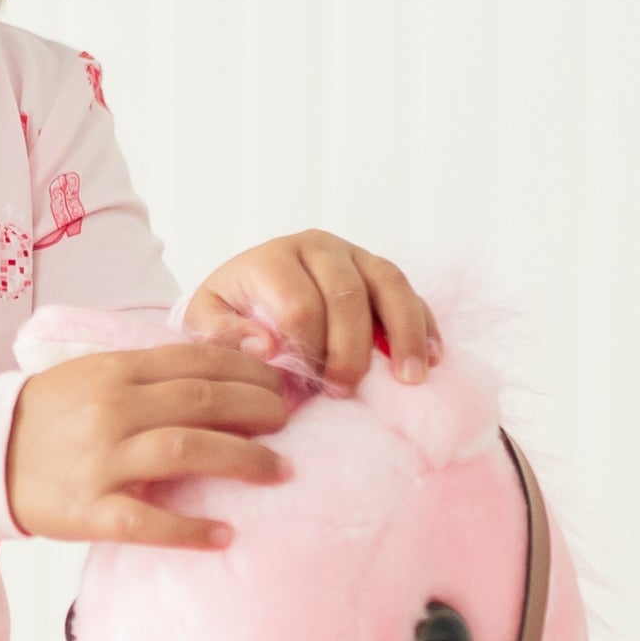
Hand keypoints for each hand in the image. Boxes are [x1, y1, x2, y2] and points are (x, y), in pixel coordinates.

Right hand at [6, 341, 293, 549]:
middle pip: (203, 401)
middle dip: (259, 410)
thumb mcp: (98, 374)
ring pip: (187, 450)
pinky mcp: (89, 510)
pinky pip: (147, 521)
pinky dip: (189, 529)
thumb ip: (158, 367)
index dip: (250, 371)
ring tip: (280, 471)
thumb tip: (234, 355)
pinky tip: (224, 536)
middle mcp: (112, 410)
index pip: (198, 361)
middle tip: (289, 422)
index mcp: (116, 371)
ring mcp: (101, 461)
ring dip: (243, 460)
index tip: (282, 384)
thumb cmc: (53, 415)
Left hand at [183, 231, 437, 386]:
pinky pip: (411, 293)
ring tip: (411, 379)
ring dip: (405, 334)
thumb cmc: (229, 312)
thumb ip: (221, 333)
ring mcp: (355, 255)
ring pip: (390, 285)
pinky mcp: (379, 272)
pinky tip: (433, 359)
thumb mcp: (205, 320)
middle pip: (347, 296)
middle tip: (345, 392)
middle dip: (350, 350)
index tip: (308, 390)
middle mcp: (318, 247)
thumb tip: (265, 346)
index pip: (300, 305)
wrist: (245, 289)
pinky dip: (425, 326)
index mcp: (274, 257)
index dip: (308, 352)